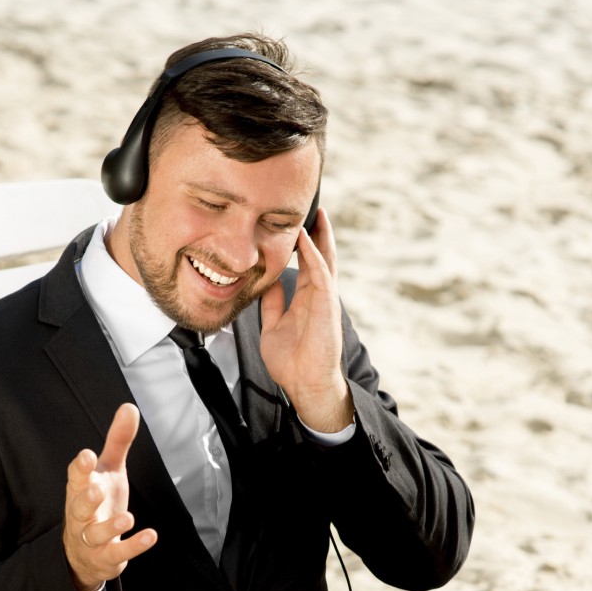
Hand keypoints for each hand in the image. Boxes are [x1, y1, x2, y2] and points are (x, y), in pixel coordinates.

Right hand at [63, 402, 156, 590]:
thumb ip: (117, 441)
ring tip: (128, 517)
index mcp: (81, 489)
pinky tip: (150, 536)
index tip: (87, 455)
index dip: (80, 468)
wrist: (86, 553)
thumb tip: (129, 407)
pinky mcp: (106, 557)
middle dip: (86, 499)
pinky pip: (118, 553)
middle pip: (78, 506)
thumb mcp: (109, 471)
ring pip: (95, 533)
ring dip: (110, 526)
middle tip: (95, 489)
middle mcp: (82, 514)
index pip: (76, 477)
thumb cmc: (99, 503)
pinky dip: (133, 546)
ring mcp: (91, 538)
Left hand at [259, 209, 352, 432]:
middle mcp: (318, 294)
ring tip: (316, 211)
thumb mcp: (272, 326)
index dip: (301, 241)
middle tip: (312, 205)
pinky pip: (321, 274)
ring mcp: (325, 299)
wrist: (305, 385)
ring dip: (320, 235)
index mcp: (306, 298)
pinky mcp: (327, 306)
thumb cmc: (291, 362)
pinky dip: (314, 254)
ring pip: (325, 258)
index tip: (294, 220)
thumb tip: (264, 283)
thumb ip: (271, 304)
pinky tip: (304, 237)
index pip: (306, 262)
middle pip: (319, 254)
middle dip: (316, 230)